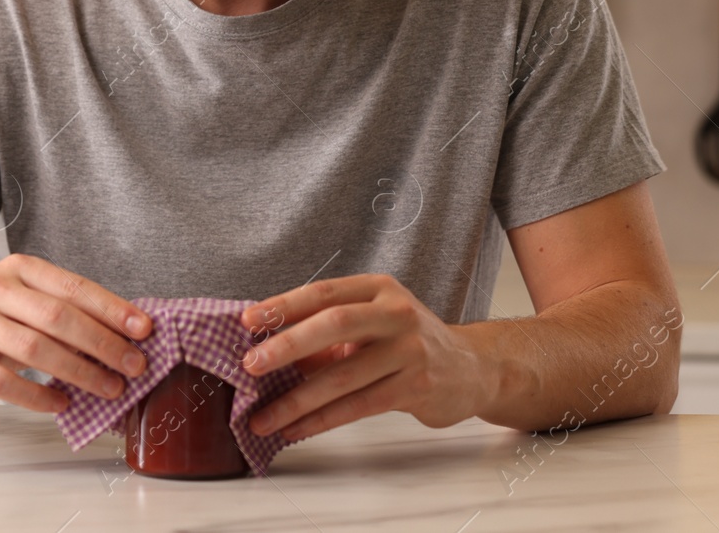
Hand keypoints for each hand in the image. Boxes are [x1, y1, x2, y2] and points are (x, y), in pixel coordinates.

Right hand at [0, 253, 152, 413]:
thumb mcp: (17, 300)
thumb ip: (58, 311)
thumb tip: (119, 336)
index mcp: (19, 269)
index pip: (74, 287)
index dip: (113, 309)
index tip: (144, 329)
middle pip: (60, 317)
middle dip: (104, 344)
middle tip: (135, 366)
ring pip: (36, 349)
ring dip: (79, 372)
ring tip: (108, 389)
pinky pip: (4, 382)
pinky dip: (38, 395)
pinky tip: (60, 404)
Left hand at [237, 274, 486, 440]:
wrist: (471, 368)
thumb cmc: (407, 343)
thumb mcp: (371, 325)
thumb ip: (327, 334)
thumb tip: (269, 352)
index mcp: (378, 288)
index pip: (324, 291)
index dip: (283, 305)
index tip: (247, 320)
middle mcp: (396, 313)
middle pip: (334, 323)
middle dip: (287, 345)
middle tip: (251, 366)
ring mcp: (409, 350)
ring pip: (343, 375)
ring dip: (297, 400)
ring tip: (262, 418)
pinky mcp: (416, 387)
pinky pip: (358, 406)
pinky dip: (322, 420)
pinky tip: (296, 429)